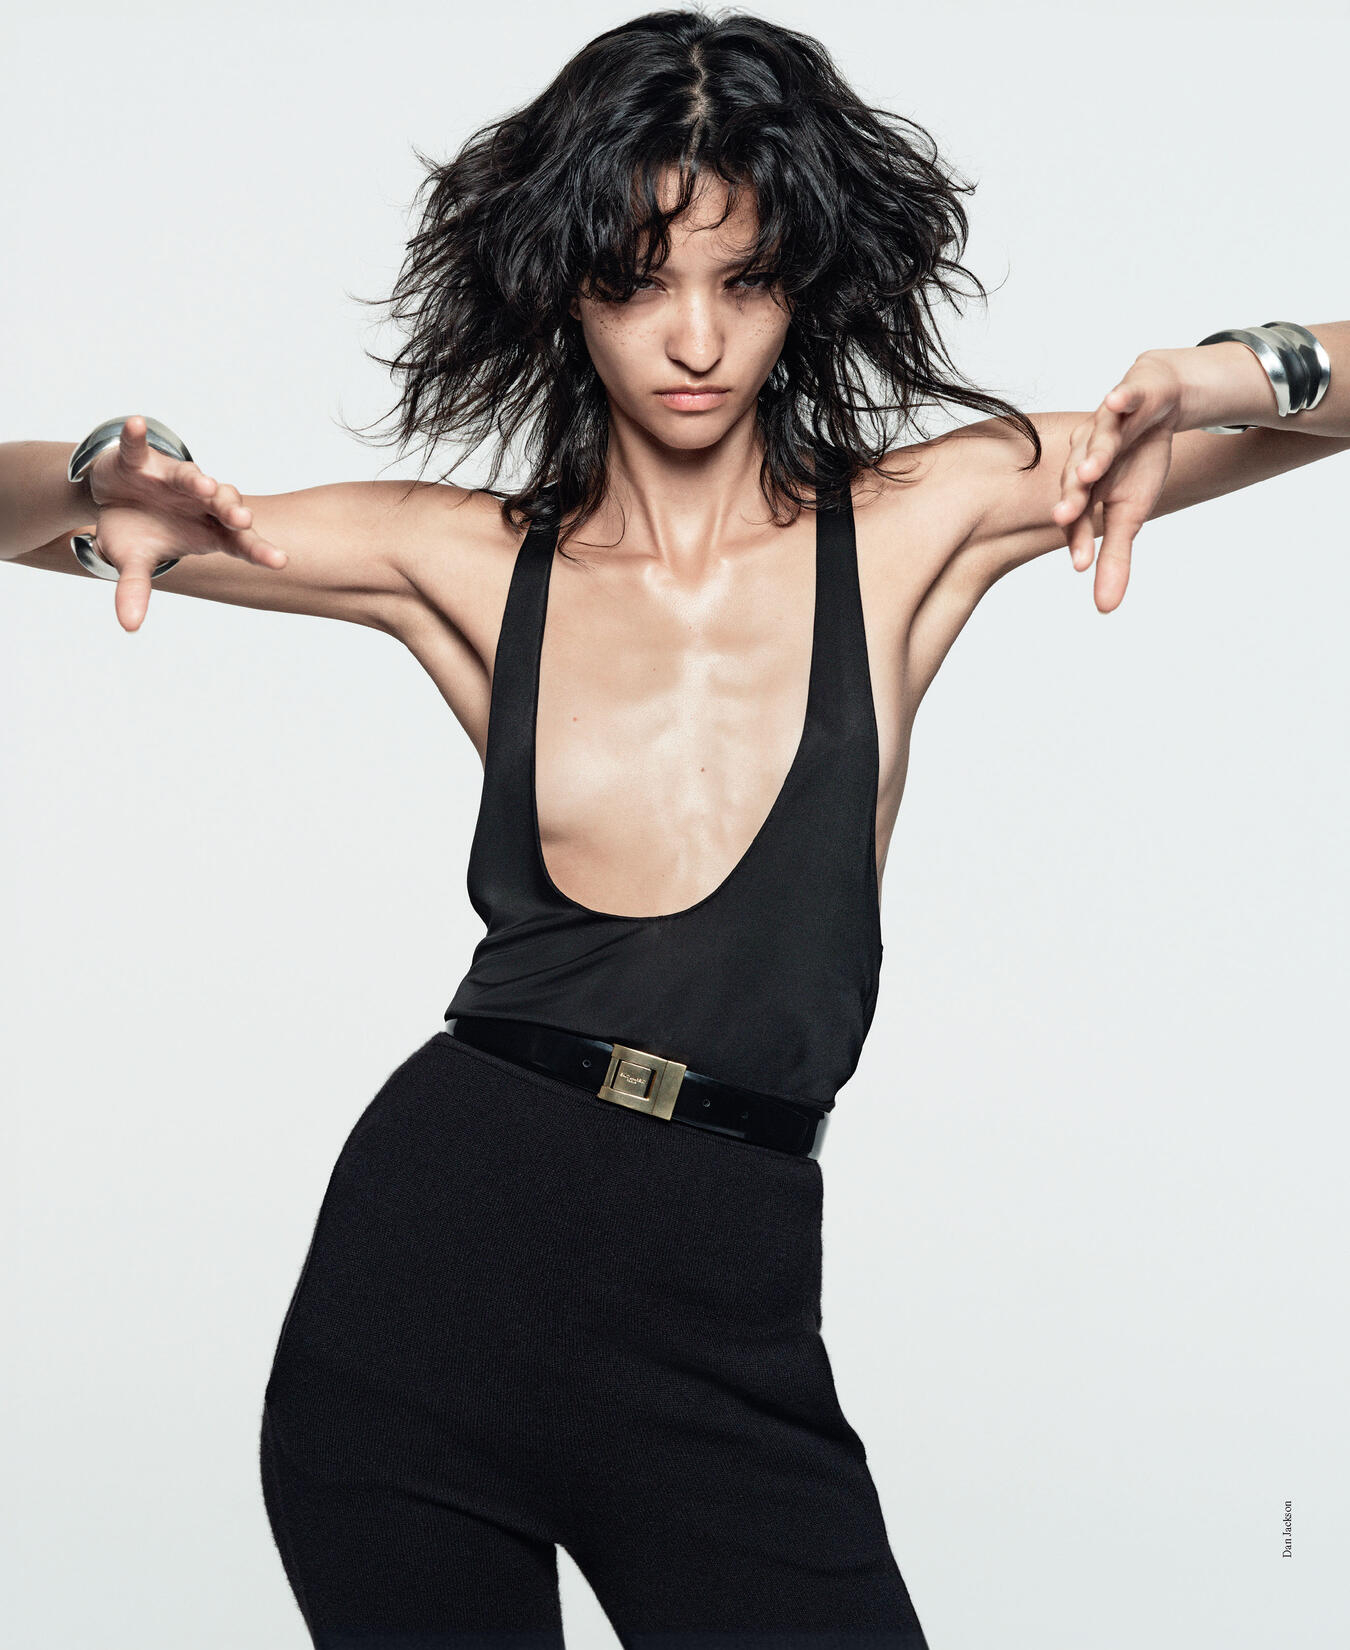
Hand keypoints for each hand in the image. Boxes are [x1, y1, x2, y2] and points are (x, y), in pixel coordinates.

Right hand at [82, 414, 286, 631]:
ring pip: (191, 477)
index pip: (241, 544)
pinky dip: (138, 437)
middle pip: (223, 506)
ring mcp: (173, 479)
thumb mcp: (133, 561)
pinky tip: (136, 424)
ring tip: (203, 484)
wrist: (113, 498)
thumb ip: (135, 588)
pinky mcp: (143, 460)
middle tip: (241, 519)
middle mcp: (200, 502)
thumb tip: (130, 626)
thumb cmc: (138, 532)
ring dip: (196, 480)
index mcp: (208, 531)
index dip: (260, 551)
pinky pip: (141, 447)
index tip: (280, 561)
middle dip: (232, 510)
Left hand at [1051, 352, 1183, 612]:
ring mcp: (1108, 422)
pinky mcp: (1132, 393)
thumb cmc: (1136, 463)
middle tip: (1065, 517)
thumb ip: (1114, 558)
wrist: (1157, 402)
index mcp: (1086, 485)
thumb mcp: (1130, 514)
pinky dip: (1122, 397)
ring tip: (1089, 470)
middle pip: (1077, 477)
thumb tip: (1104, 610)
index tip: (1079, 564)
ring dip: (1093, 453)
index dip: (1076, 536)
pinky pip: (1126, 394)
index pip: (1077, 514)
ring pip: (1098, 439)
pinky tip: (1117, 401)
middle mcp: (1089, 453)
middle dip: (1072, 497)